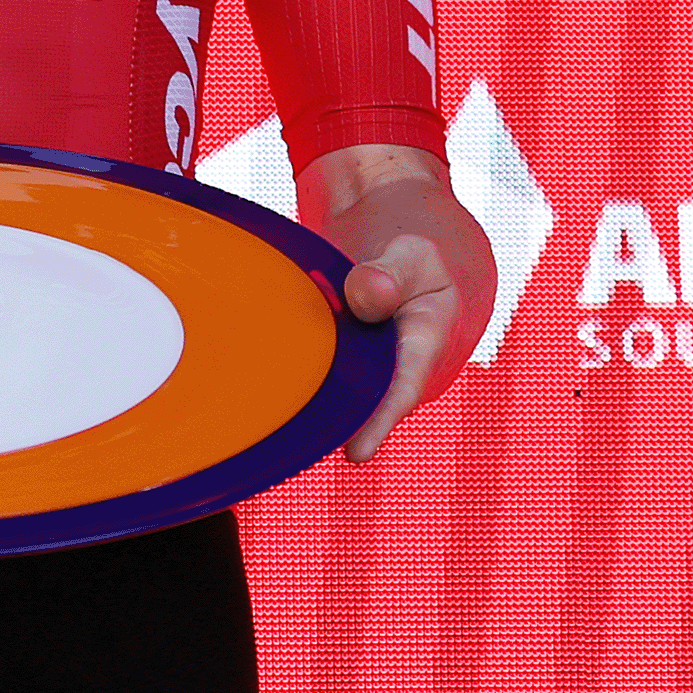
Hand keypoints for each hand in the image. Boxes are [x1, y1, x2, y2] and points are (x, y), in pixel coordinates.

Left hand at [301, 143, 496, 463]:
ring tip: (277, 404)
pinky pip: (319, 371)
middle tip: (296, 432)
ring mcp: (368, 366)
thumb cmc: (415, 250)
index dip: (379, 422)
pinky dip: (297, 370)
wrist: (407, 239)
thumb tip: (366, 296)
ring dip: (311, 391)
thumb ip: (390, 272)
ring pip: (337, 386)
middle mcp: (398, 367)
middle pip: (363, 397)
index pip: (403, 388)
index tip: (356, 453)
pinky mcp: (342, 359)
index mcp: (427, 341)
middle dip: (335, 417)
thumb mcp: (412, 251)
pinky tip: (265, 377)